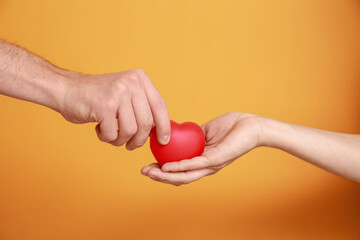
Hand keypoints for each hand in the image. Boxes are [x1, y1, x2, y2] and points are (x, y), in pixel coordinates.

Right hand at [60, 68, 169, 149]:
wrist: (66, 90)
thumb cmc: (98, 98)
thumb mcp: (126, 94)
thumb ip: (143, 107)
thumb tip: (161, 130)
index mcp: (140, 78)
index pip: (160, 105)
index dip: (164, 126)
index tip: (163, 141)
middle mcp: (131, 82)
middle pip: (147, 122)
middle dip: (139, 139)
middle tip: (131, 145)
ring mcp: (118, 93)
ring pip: (131, 131)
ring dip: (121, 140)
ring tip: (111, 134)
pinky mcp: (105, 105)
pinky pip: (113, 134)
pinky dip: (106, 137)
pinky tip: (98, 128)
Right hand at [141, 112, 262, 185]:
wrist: (250, 125)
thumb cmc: (231, 126)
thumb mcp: (205, 131)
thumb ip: (193, 136)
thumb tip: (178, 134)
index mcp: (201, 160)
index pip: (179, 170)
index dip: (162, 171)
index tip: (148, 165)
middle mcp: (205, 167)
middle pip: (179, 177)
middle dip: (159, 177)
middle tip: (143, 172)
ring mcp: (210, 165)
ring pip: (184, 176)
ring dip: (165, 176)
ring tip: (150, 173)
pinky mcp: (216, 160)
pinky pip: (194, 165)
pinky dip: (179, 167)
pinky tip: (166, 167)